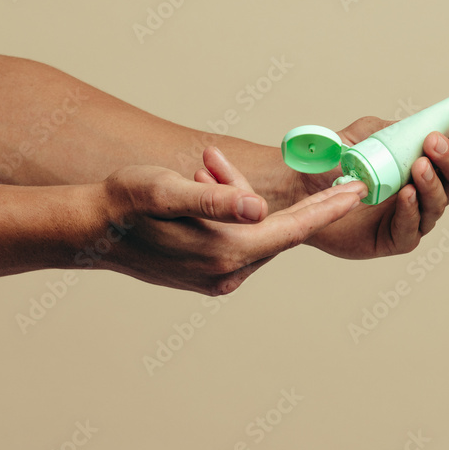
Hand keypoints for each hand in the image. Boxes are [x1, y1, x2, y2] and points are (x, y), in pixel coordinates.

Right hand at [93, 147, 365, 294]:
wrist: (87, 231)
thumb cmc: (125, 203)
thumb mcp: (167, 189)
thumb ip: (215, 198)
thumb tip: (259, 206)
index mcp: (226, 252)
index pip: (295, 229)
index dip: (329, 208)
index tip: (360, 191)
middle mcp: (228, 273)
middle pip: (278, 230)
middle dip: (290, 195)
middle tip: (313, 169)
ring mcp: (218, 280)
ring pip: (259, 234)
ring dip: (250, 202)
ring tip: (209, 169)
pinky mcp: (209, 278)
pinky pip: (241, 243)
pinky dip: (238, 216)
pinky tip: (210, 190)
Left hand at [292, 117, 448, 258]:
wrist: (299, 185)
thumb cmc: (336, 160)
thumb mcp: (368, 132)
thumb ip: (398, 129)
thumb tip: (425, 127)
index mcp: (431, 161)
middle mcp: (429, 189)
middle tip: (436, 143)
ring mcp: (414, 215)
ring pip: (440, 203)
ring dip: (433, 183)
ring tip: (419, 166)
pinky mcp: (394, 239)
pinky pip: (412, 229)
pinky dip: (411, 210)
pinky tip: (405, 194)